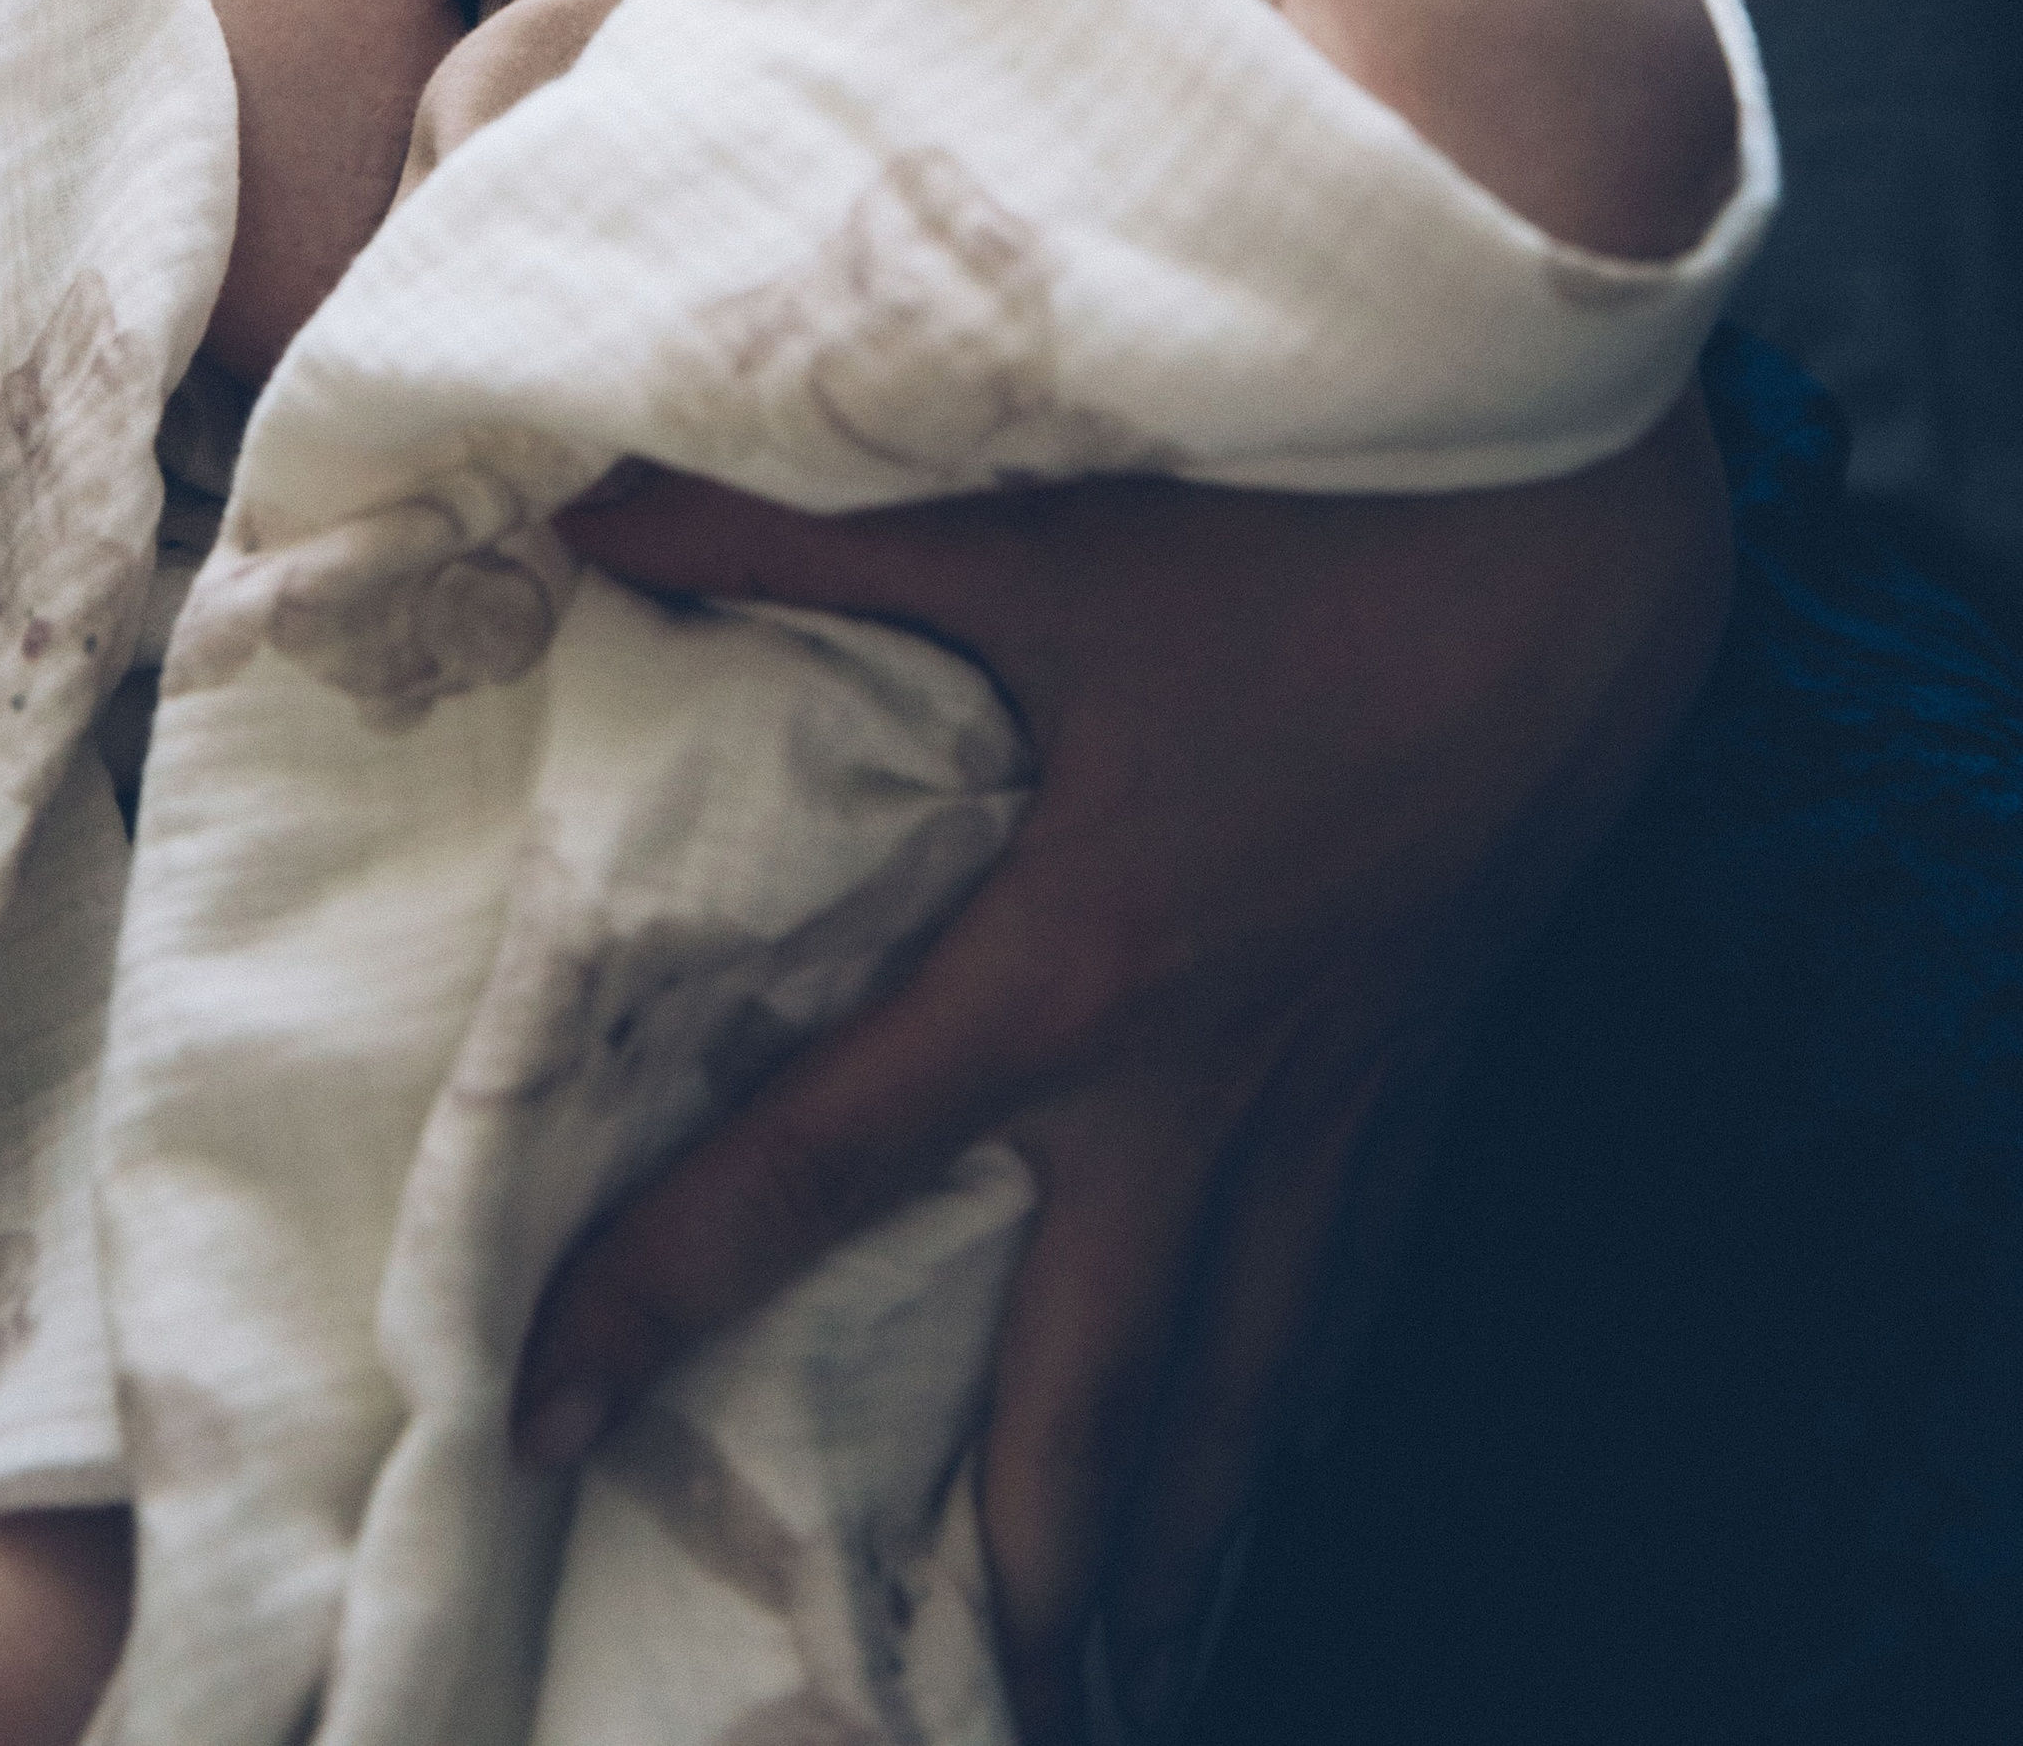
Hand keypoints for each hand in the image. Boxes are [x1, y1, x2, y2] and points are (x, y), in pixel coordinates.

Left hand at [513, 399, 1732, 1744]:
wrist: (1585, 526)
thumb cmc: (1302, 528)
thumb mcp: (1033, 528)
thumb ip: (789, 531)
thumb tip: (579, 503)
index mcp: (1074, 969)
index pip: (821, 1166)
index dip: (663, 1292)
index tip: (543, 1419)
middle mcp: (1206, 1082)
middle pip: (1088, 1387)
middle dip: (1020, 1570)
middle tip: (965, 1711)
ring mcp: (1340, 1086)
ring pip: (1251, 1374)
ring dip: (1182, 1530)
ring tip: (1125, 1671)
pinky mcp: (1435, 1050)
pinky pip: (1364, 1278)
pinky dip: (1311, 1395)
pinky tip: (1294, 1448)